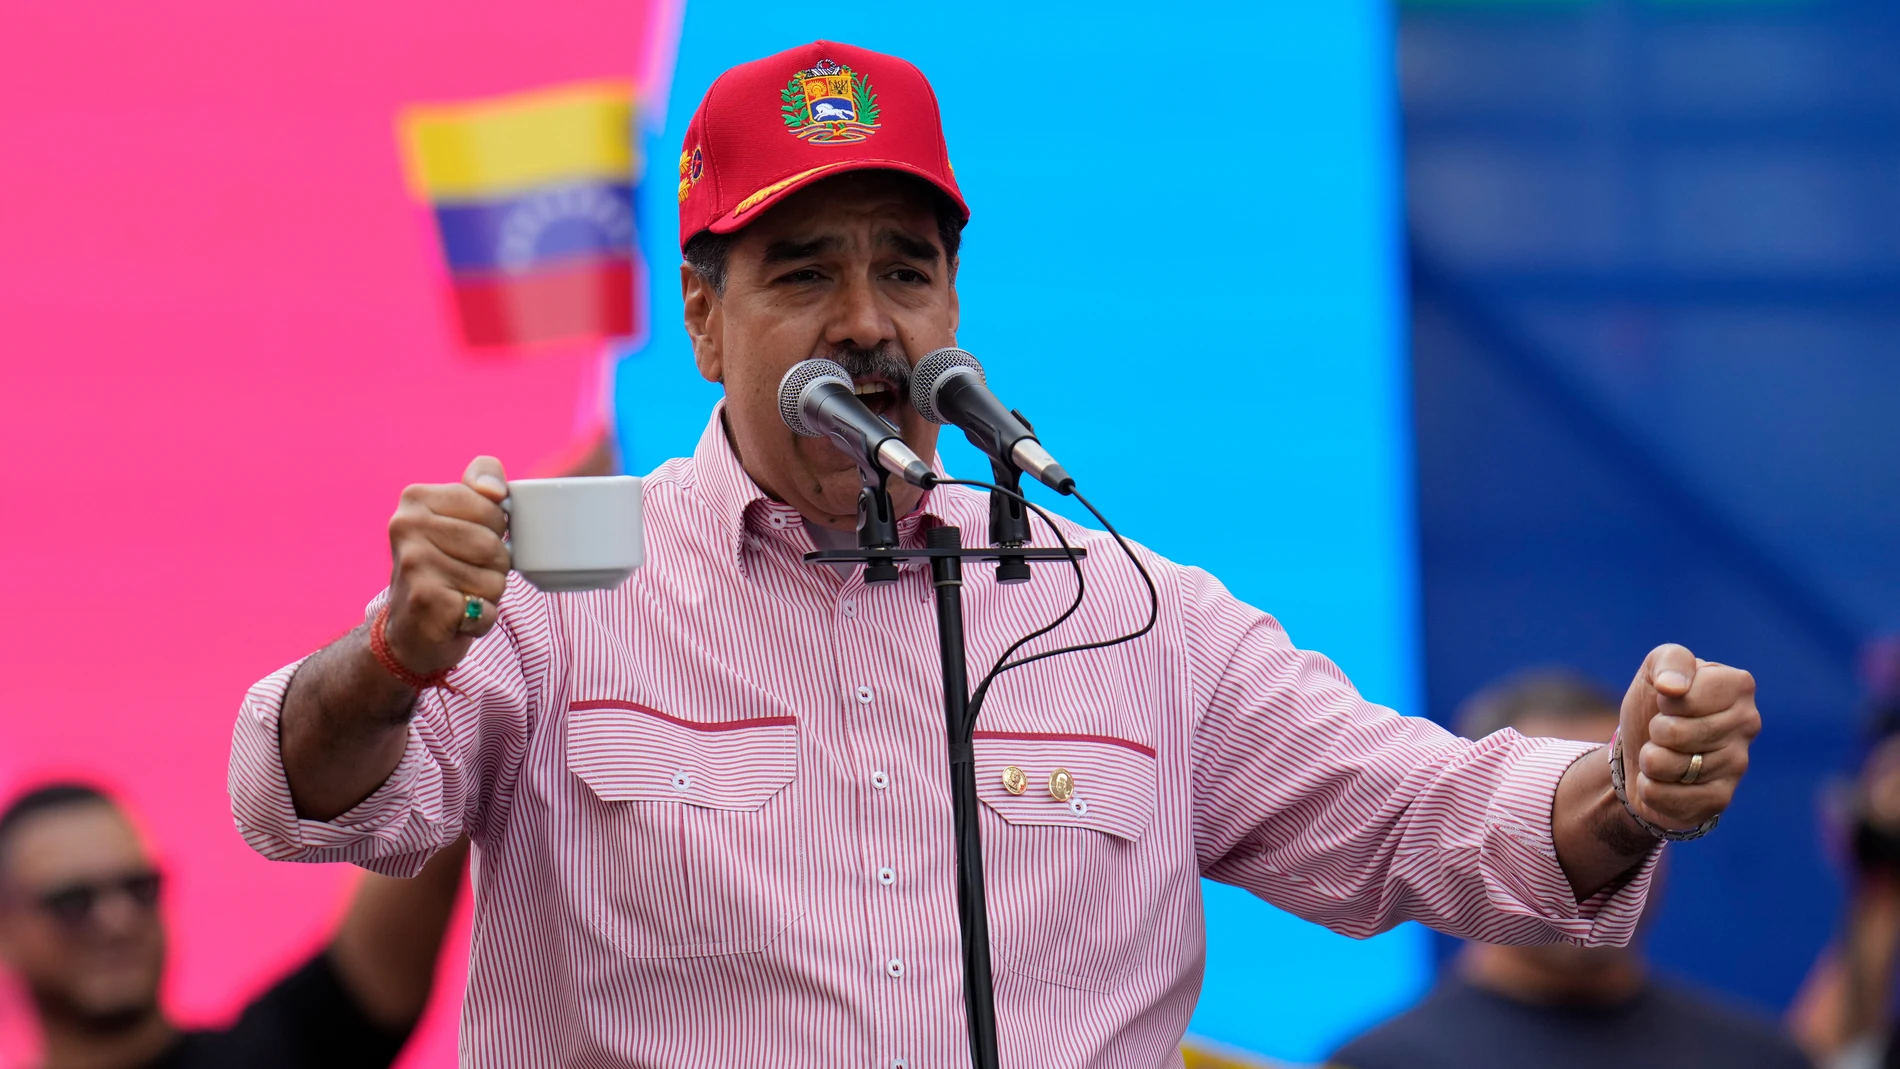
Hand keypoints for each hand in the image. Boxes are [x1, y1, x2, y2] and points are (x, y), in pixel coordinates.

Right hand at [383, 456, 510, 675]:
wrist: (408, 630)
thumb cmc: (444, 566)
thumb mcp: (460, 517)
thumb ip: (481, 487)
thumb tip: (495, 489)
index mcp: (416, 498)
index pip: (493, 506)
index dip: (495, 530)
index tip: (468, 542)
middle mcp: (407, 526)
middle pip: (494, 544)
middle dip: (493, 566)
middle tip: (464, 574)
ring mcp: (414, 563)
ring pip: (495, 578)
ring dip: (487, 594)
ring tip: (458, 594)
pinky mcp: (425, 600)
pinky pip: (486, 609)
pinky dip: (481, 619)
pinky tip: (456, 617)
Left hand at [1617, 643, 1760, 831]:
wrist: (1644, 752)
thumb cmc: (1656, 705)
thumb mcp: (1655, 670)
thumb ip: (1669, 662)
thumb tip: (1673, 687)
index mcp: (1738, 686)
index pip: (1687, 698)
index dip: (1664, 702)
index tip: (1668, 701)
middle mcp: (1748, 725)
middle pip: (1676, 734)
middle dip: (1655, 732)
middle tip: (1664, 731)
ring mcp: (1738, 764)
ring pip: (1668, 766)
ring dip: (1650, 760)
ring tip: (1665, 754)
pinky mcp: (1720, 799)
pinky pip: (1667, 796)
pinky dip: (1651, 788)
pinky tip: (1666, 781)